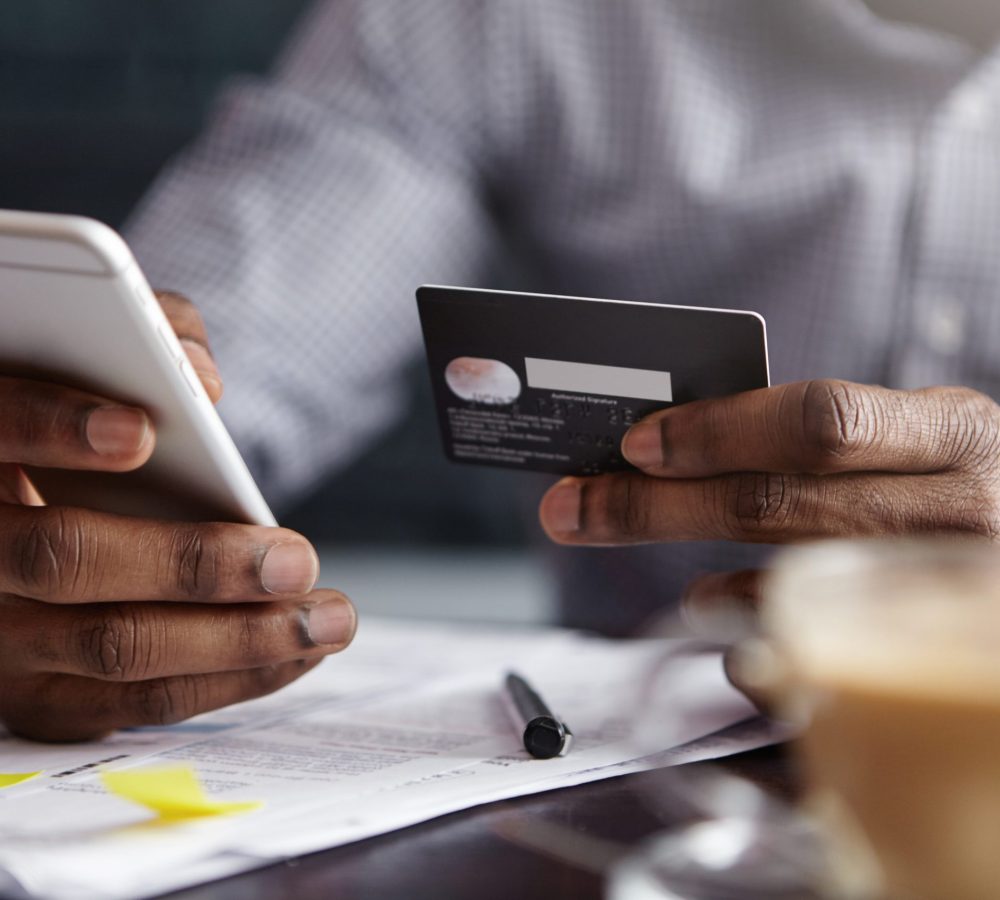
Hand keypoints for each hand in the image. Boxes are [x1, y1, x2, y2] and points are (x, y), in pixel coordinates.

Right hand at [0, 292, 355, 741]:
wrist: (30, 514)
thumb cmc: (82, 419)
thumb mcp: (99, 360)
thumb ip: (149, 337)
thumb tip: (201, 382)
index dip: (53, 427)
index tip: (140, 432)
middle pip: (61, 560)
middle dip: (193, 565)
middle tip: (297, 560)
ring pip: (112, 647)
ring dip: (238, 639)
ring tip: (331, 618)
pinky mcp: (37, 695)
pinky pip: (136, 704)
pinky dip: (229, 681)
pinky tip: (297, 653)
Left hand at [539, 379, 999, 618]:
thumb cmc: (966, 488)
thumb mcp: (926, 437)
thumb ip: (835, 439)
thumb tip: (681, 438)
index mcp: (955, 436)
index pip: (821, 423)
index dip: (717, 432)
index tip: (635, 442)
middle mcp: (958, 516)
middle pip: (776, 506)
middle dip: (653, 507)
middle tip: (575, 506)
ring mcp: (941, 600)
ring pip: (783, 589)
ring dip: (681, 566)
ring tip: (612, 532)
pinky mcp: (920, 669)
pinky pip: (810, 661)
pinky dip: (743, 630)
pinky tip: (713, 609)